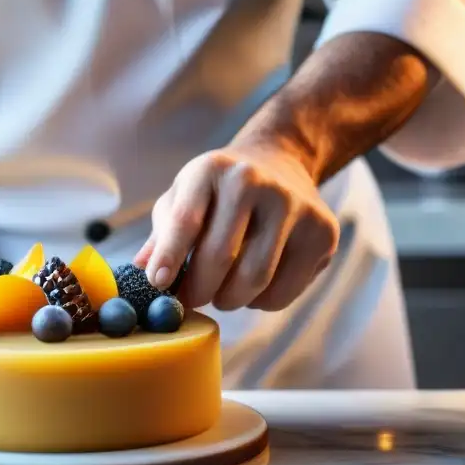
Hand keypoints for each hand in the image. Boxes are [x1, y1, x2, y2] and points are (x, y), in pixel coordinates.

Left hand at [135, 144, 339, 311]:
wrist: (280, 162)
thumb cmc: (219, 191)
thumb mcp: (183, 196)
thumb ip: (162, 234)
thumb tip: (142, 271)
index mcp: (212, 169)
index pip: (185, 220)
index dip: (169, 257)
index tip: (158, 285)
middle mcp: (255, 181)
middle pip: (220, 257)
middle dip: (198, 290)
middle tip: (191, 300)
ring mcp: (294, 205)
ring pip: (254, 281)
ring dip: (229, 300)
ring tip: (222, 292)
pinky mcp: (323, 232)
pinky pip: (283, 292)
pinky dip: (261, 302)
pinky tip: (254, 286)